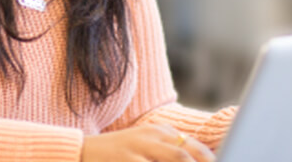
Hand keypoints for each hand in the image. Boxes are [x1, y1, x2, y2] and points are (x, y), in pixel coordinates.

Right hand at [82, 123, 214, 161]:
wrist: (82, 151)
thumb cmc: (120, 155)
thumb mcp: (146, 147)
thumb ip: (169, 154)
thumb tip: (202, 160)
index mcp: (161, 132)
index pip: (193, 148)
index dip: (209, 161)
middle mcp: (151, 137)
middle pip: (185, 155)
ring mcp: (137, 149)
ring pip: (174, 160)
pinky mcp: (125, 160)